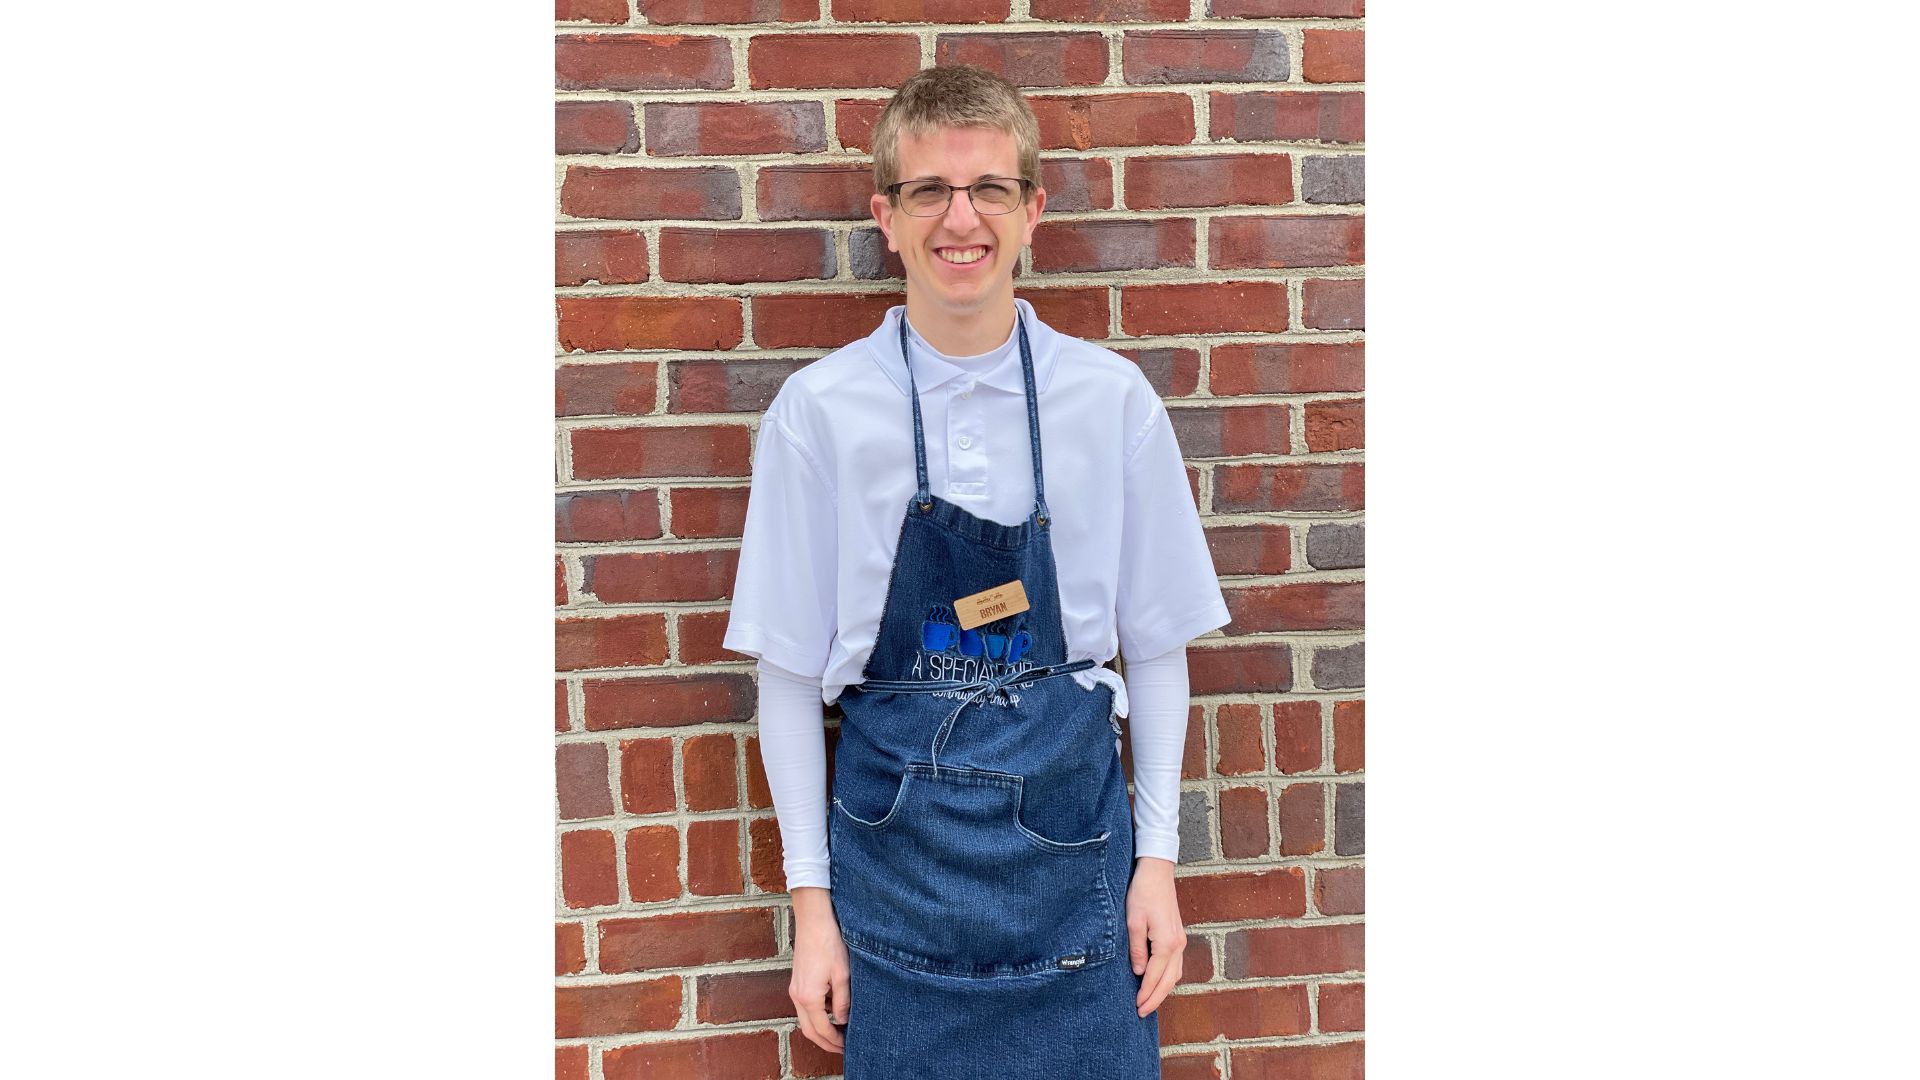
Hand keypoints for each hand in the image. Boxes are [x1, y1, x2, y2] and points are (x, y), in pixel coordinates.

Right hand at [789, 887, 850, 1053]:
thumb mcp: (843, 975)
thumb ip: (842, 1001)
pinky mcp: (797, 982)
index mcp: (808, 997)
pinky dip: (817, 1016)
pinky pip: (805, 1007)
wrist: (813, 921)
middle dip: (825, 1042)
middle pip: (809, 1030)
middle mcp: (797, 996)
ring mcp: (795, 989)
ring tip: (840, 1032)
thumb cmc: (829, 944)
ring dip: (820, 1029)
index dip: (834, 1041)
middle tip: (842, 1048)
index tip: (847, 1047)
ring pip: (805, 1020)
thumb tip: (843, 1020)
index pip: (821, 1030)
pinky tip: (833, 1012)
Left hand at [1125, 857, 1185, 1017]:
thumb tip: (1138, 972)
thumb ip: (1136, 949)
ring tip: (1148, 1001)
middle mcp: (1178, 945)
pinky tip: (1157, 981)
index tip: (1136, 1007)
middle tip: (1142, 1012)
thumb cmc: (1143, 893)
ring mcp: (1180, 941)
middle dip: (1155, 999)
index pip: (1154, 977)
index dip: (1145, 994)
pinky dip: (1167, 978)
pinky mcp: (1178, 936)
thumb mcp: (1133, 921)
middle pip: (1168, 981)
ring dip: (1163, 990)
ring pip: (1175, 975)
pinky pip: (1176, 965)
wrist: (1157, 871)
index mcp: (1166, 944)